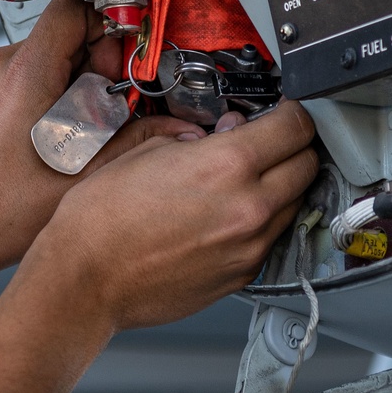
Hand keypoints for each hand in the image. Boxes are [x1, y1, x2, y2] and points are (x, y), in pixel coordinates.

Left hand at [0, 0, 204, 283]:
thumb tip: (176, 125)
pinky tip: (44, 131)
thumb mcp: (84, 177)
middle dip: (90, 66)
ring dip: (65, 81)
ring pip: (41, 54)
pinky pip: (19, 72)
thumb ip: (135, 138)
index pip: (72, 9)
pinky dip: (40, 91)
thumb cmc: (2, 214)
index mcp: (25, 77)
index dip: (104, 28)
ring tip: (69, 128)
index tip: (116, 62)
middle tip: (99, 110)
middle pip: (61, 35)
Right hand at [23, 101, 317, 331]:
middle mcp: (249, 208)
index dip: (292, 112)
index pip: (295, 126)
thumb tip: (224, 134)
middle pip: (307, 165)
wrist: (84, 280)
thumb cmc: (100, 220)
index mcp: (226, 166)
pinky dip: (261, 221)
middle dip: (294, 147)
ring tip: (245, 179)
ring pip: (294, 204)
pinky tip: (228, 214)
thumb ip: (196, 139)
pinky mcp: (242, 276)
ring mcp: (249, 247)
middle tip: (270, 141)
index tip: (284, 112)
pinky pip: (270, 238)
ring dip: (280, 186)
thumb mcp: (144, 152)